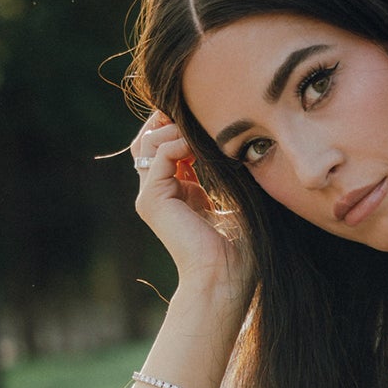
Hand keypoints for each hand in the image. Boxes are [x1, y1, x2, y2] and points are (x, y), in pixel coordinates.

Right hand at [130, 110, 248, 309]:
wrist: (225, 278)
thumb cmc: (239, 248)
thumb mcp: (237, 198)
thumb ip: (228, 170)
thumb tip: (238, 138)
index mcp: (180, 192)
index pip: (168, 144)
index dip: (182, 123)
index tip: (209, 114)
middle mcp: (160, 193)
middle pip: (150, 138)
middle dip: (170, 118)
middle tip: (195, 109)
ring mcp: (152, 196)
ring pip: (148, 142)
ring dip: (173, 128)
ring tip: (198, 130)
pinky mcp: (152, 200)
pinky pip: (158, 155)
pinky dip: (177, 142)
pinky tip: (196, 145)